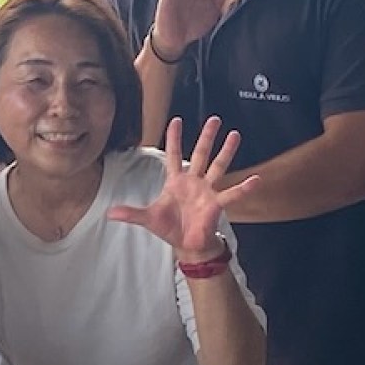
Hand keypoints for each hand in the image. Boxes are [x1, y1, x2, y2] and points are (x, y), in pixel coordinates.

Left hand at [105, 115, 258, 256]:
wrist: (186, 245)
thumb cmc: (169, 228)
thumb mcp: (148, 218)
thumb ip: (130, 213)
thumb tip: (109, 213)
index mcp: (176, 181)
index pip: (173, 155)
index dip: (174, 138)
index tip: (176, 120)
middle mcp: (193, 182)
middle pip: (201, 154)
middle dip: (207, 137)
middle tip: (214, 119)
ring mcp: (207, 191)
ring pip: (218, 166)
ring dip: (226, 151)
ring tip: (235, 135)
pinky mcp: (216, 204)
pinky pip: (231, 194)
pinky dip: (243, 188)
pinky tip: (255, 180)